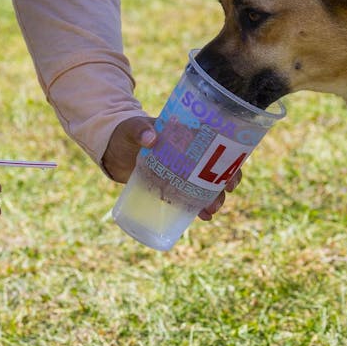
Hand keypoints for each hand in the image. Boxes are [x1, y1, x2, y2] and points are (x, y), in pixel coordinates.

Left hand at [102, 115, 241, 219]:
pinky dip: (198, 207)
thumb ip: (139, 130)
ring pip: (207, 185)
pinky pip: (190, 197)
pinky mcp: (172, 185)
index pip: (218, 144)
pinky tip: (203, 216)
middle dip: (226, 182)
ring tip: (211, 210)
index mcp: (189, 135)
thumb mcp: (132, 128)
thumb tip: (151, 139)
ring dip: (214, 198)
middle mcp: (191, 154)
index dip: (232, 159)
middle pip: (218, 167)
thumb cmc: (125, 133)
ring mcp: (182, 171)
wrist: (113, 150)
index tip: (233, 173)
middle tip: (225, 194)